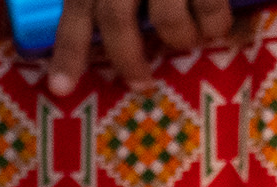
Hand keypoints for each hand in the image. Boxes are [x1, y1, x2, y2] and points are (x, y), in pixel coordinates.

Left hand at [42, 0, 241, 91]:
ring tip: (187, 41)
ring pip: (165, 17)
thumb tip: (85, 12)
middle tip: (139, 81)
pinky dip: (214, 22)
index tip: (59, 89)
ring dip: (177, 38)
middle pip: (115, 18)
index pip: (76, 8)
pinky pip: (208, 5)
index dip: (67, 51)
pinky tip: (217, 28)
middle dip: (126, 57)